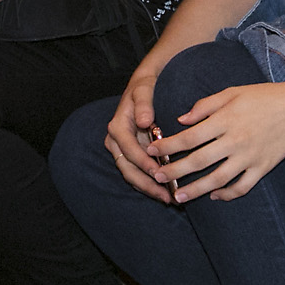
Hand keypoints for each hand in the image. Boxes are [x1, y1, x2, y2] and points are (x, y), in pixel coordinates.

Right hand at [103, 52, 176, 199]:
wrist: (143, 85)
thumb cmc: (145, 86)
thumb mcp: (144, 89)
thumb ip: (144, 104)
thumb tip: (144, 121)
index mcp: (117, 127)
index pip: (129, 150)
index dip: (144, 164)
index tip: (160, 174)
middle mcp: (115, 141)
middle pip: (128, 169)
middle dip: (147, 184)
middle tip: (166, 196)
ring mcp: (122, 149)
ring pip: (132, 175)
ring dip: (149, 188)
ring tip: (169, 199)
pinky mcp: (130, 154)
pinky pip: (138, 173)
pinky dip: (150, 183)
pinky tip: (165, 192)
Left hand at [150, 81, 284, 203]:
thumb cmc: (264, 95)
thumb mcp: (232, 91)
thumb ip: (205, 105)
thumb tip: (181, 120)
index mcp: (225, 119)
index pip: (189, 137)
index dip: (168, 146)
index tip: (151, 150)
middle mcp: (236, 140)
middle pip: (198, 161)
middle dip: (174, 171)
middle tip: (157, 177)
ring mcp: (251, 156)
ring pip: (218, 179)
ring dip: (196, 190)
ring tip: (178, 196)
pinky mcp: (264, 167)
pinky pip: (243, 186)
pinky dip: (228, 194)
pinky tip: (214, 196)